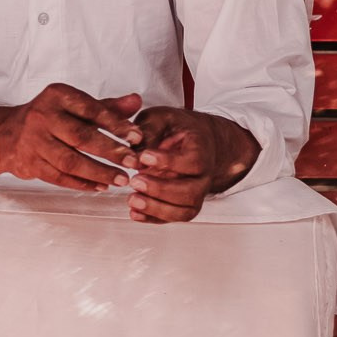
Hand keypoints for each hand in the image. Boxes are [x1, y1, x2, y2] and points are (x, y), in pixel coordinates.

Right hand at [0, 83, 141, 190]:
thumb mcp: (74, 105)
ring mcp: (34, 142)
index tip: (137, 137)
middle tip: (133, 162)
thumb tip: (136, 102)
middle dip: (110, 151)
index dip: (116, 123)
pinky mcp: (30, 164)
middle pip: (81, 136)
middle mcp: (42, 116)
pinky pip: (60, 177)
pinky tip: (100, 186)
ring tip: (121, 180)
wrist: (6, 134)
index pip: (91, 109)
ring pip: (70, 161)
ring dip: (98, 172)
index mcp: (57, 96)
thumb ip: (107, 106)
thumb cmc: (48, 117)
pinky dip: (82, 183)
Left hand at [127, 107, 257, 222]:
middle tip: (135, 181)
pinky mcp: (185, 204)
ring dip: (157, 209)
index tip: (144, 156)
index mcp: (201, 150)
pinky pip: (174, 218)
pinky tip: (135, 213)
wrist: (199, 141)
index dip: (168, 161)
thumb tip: (133, 147)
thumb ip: (149, 129)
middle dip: (161, 189)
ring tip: (132, 199)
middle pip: (190, 191)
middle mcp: (203, 175)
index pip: (192, 161)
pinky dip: (154, 219)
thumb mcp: (162, 117)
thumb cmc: (178, 128)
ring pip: (184, 210)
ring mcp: (196, 192)